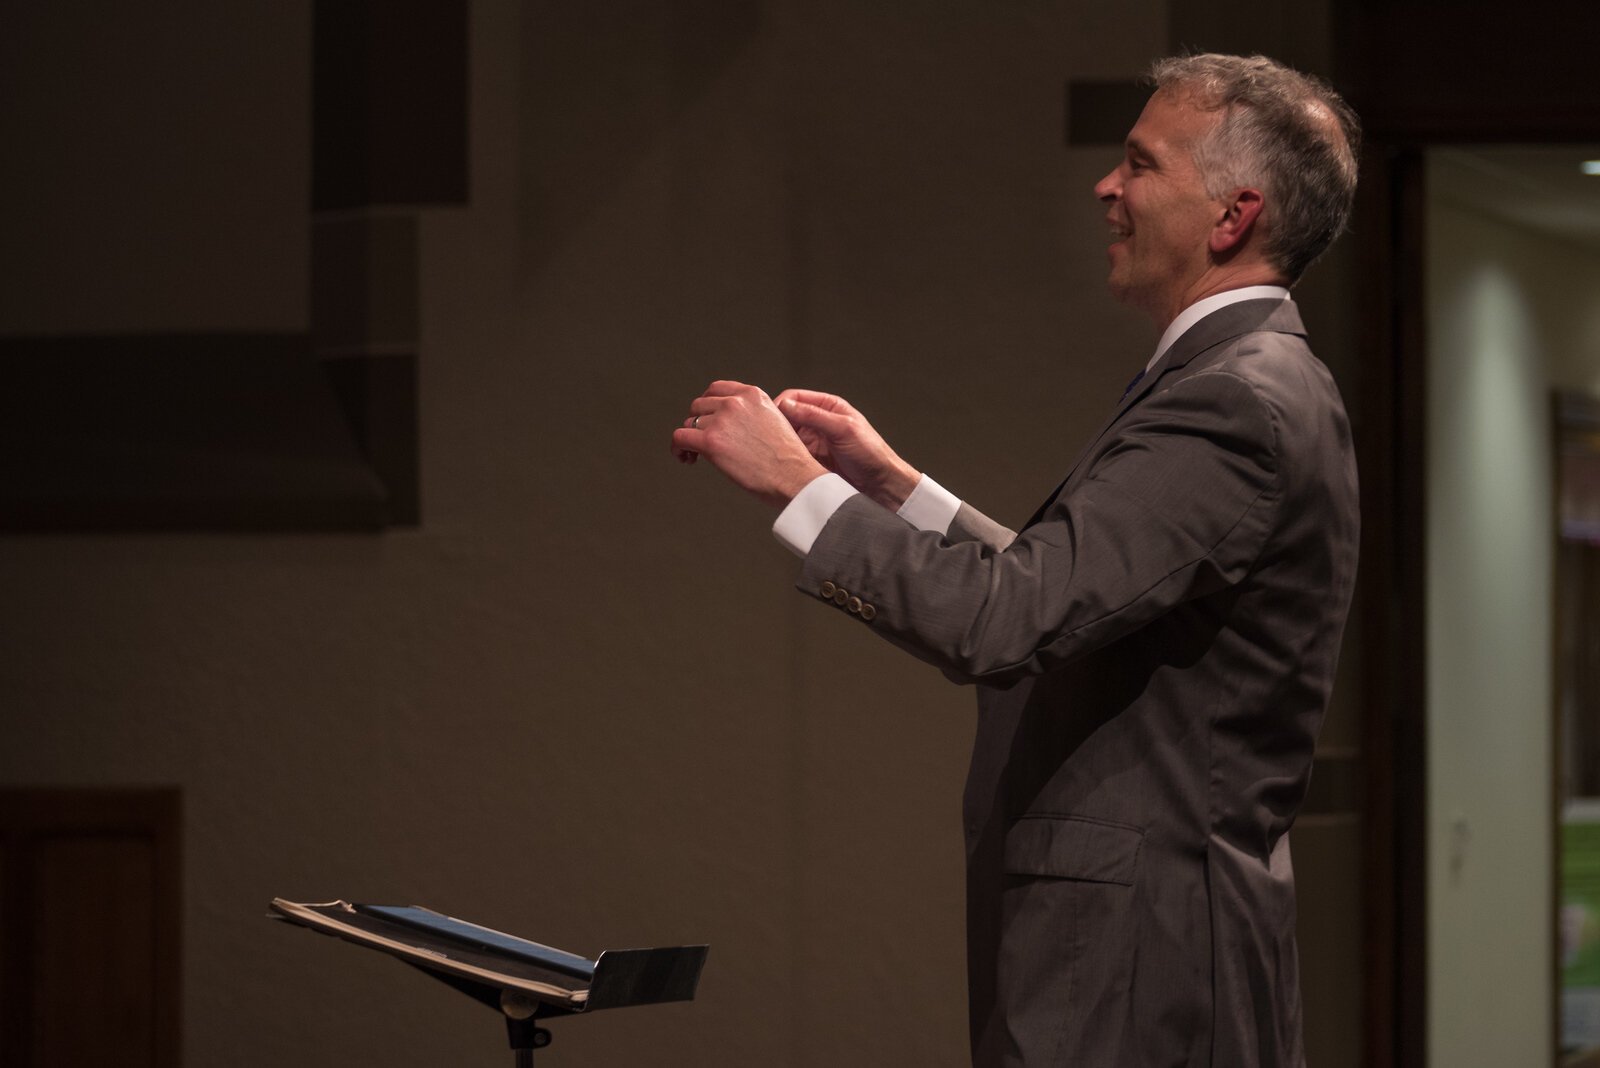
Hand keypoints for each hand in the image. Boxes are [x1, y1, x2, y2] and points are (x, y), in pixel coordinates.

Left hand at [672, 381, 828, 508]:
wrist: (794, 477)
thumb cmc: (788, 460)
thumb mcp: (775, 421)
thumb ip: (752, 415)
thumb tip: (731, 427)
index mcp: (753, 394)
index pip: (716, 390)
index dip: (707, 406)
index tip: (707, 421)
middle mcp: (736, 402)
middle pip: (699, 406)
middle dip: (698, 423)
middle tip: (701, 442)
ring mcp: (722, 420)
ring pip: (690, 423)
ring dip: (690, 439)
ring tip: (695, 455)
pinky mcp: (711, 441)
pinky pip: (679, 438)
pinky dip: (677, 448)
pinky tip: (685, 458)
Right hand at [773, 389, 919, 509]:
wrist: (880, 485)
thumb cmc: (870, 452)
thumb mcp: (843, 429)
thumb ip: (814, 415)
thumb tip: (786, 405)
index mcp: (828, 406)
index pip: (795, 398)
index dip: (780, 406)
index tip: (770, 419)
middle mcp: (818, 422)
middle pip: (787, 417)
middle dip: (775, 425)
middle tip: (766, 436)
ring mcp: (813, 441)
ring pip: (786, 437)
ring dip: (778, 442)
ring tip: (770, 451)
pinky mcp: (810, 460)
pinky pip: (791, 455)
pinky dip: (783, 457)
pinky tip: (778, 462)